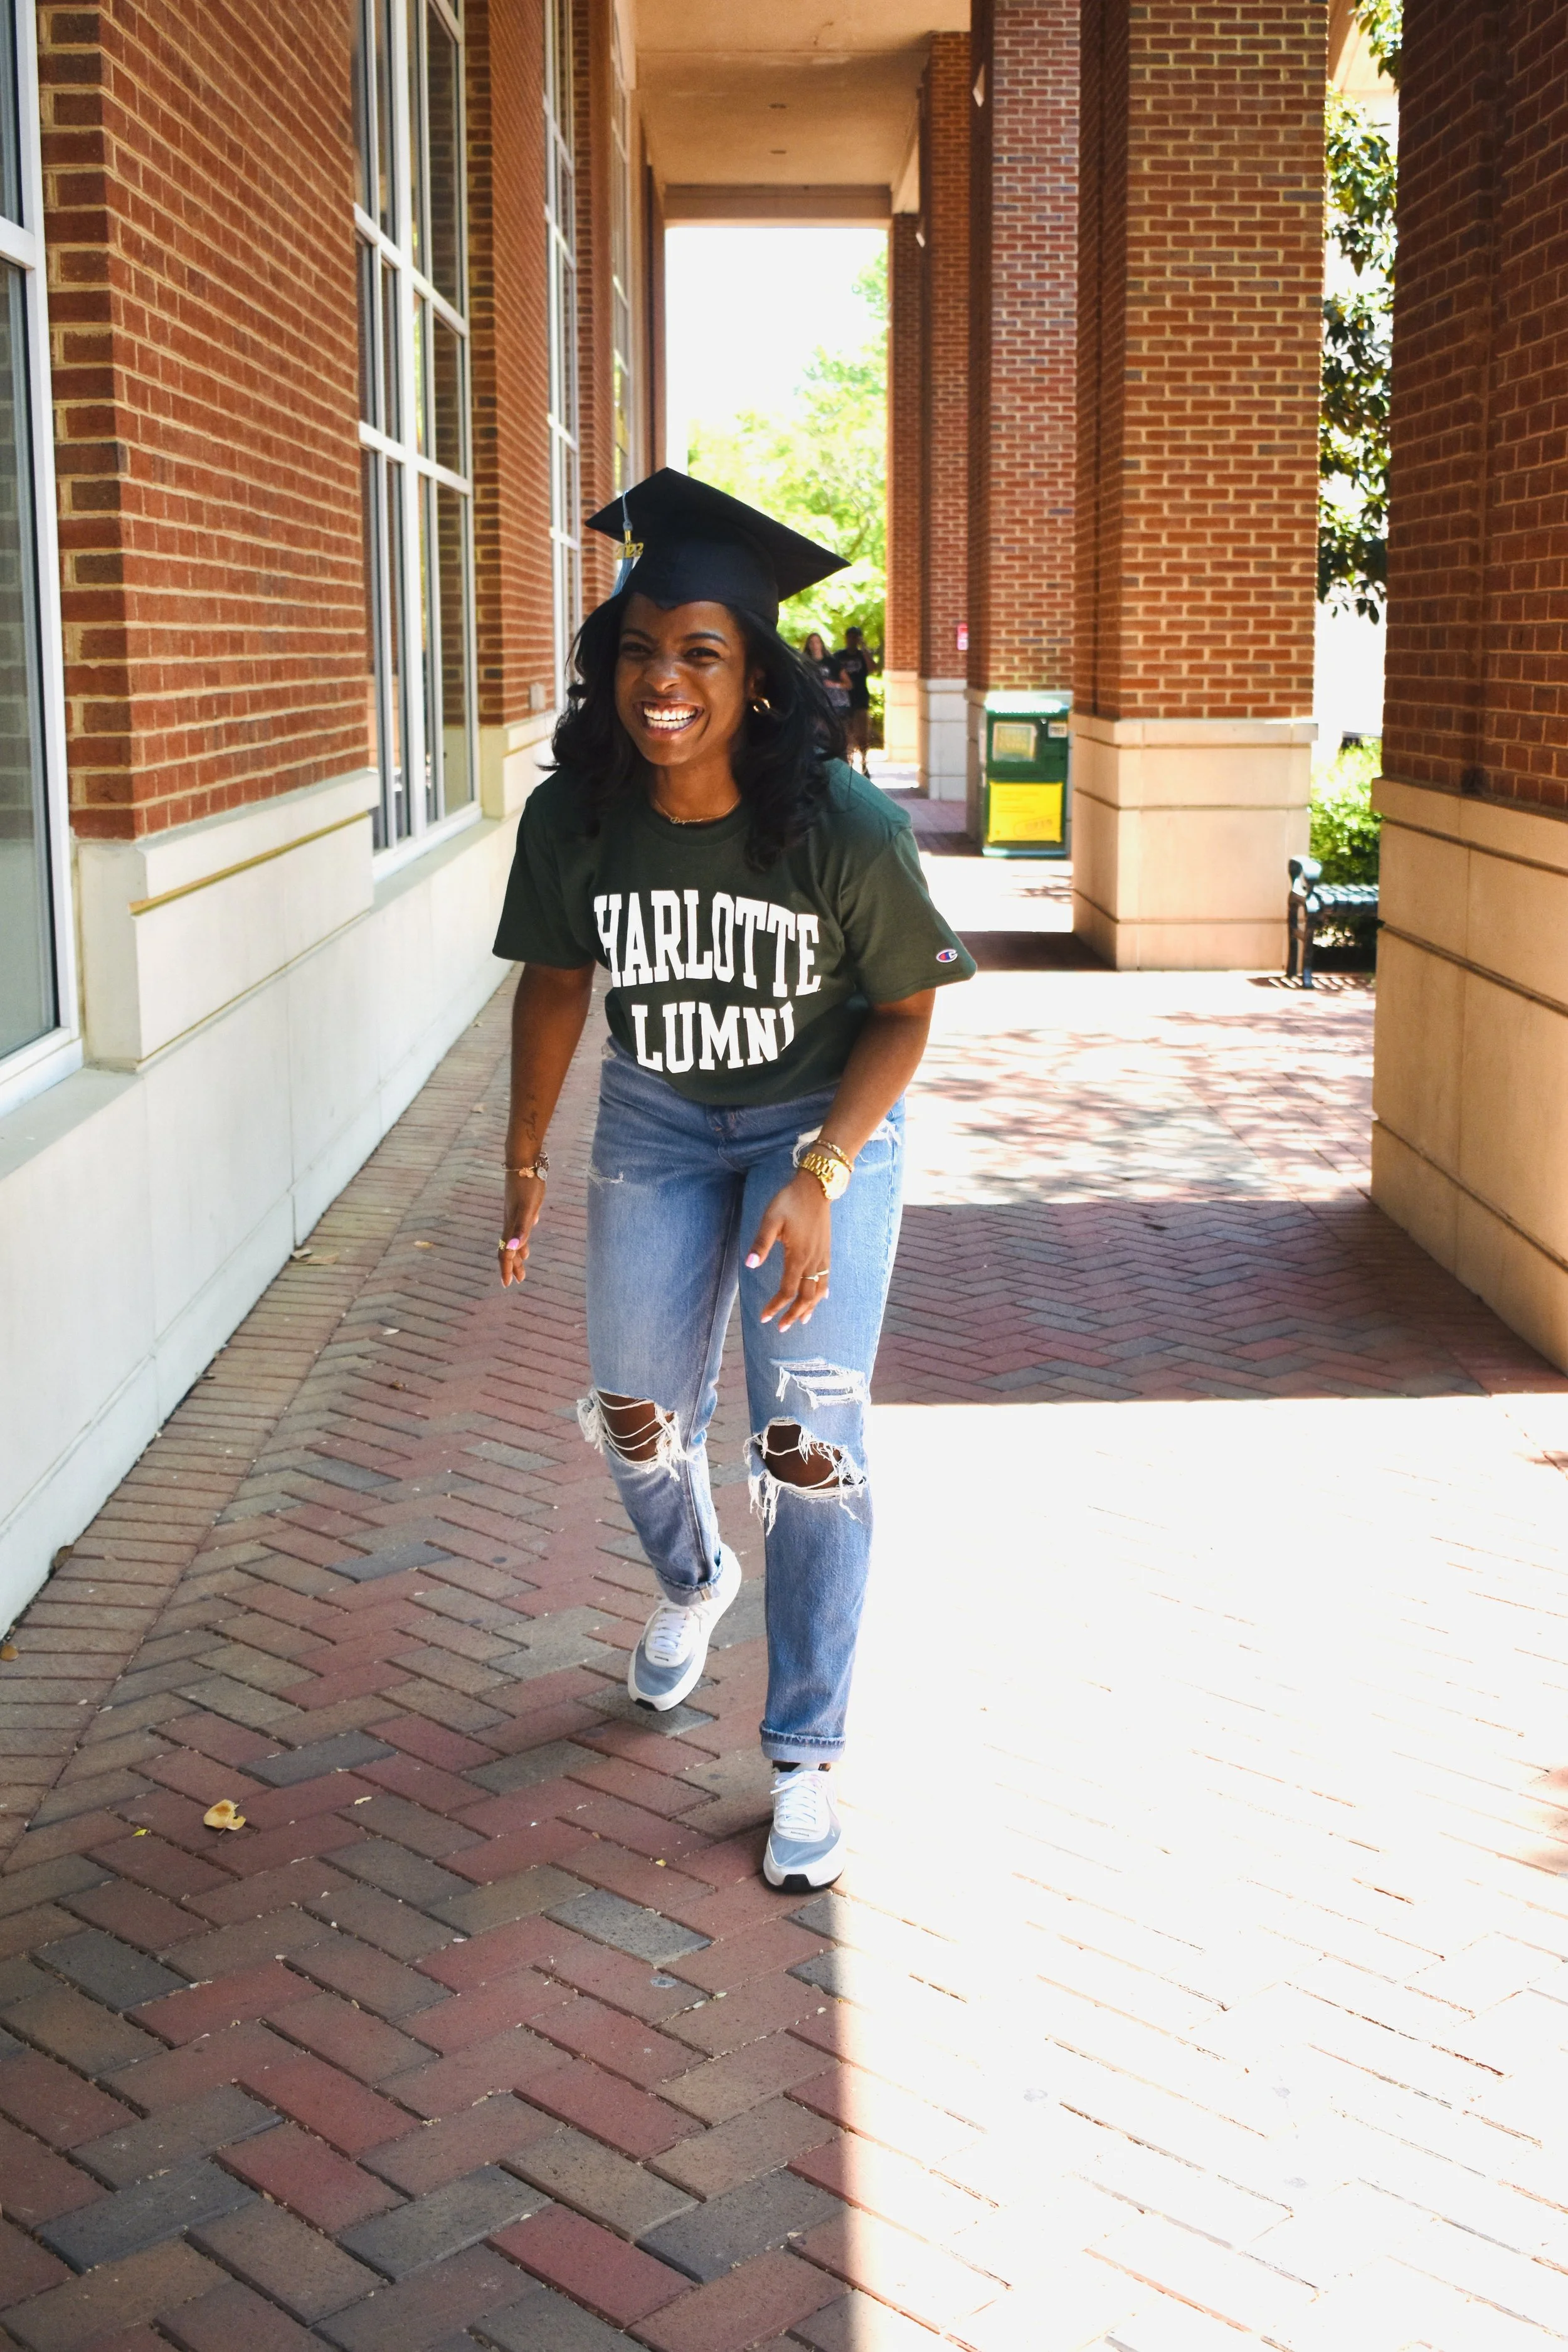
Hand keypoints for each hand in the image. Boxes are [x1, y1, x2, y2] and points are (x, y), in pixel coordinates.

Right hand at [497, 1172, 546, 1287]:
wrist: (524, 1159)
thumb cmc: (528, 1183)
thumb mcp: (528, 1207)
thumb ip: (521, 1228)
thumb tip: (513, 1249)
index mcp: (511, 1225)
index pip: (506, 1253)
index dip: (507, 1269)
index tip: (508, 1284)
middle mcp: (511, 1220)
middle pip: (510, 1248)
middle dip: (514, 1265)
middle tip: (520, 1280)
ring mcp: (515, 1212)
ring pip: (515, 1237)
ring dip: (519, 1252)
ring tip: (525, 1262)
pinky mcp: (521, 1204)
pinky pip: (520, 1226)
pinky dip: (523, 1236)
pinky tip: (527, 1236)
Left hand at [746, 1171, 831, 1328]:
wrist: (817, 1187)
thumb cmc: (791, 1201)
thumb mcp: (771, 1219)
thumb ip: (761, 1243)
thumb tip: (750, 1265)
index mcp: (798, 1256)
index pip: (787, 1290)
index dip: (775, 1306)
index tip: (764, 1317)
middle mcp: (813, 1260)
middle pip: (805, 1296)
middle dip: (793, 1314)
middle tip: (782, 1328)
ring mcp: (822, 1256)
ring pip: (819, 1290)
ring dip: (809, 1307)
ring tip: (802, 1320)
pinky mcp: (826, 1250)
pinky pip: (826, 1278)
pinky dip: (822, 1292)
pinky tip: (821, 1298)